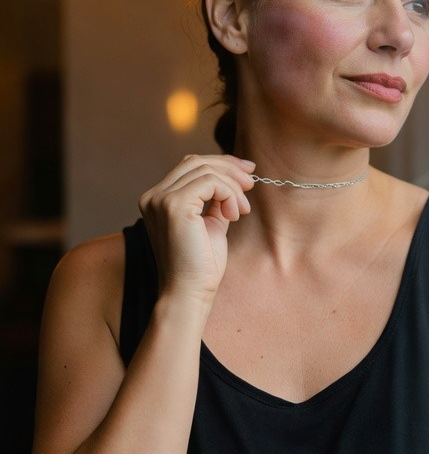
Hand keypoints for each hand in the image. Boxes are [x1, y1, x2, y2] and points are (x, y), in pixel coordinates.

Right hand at [138, 154, 255, 302]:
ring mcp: (161, 199)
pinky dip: (229, 194)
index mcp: (158, 200)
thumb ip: (216, 201)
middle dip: (229, 167)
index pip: (189, 166)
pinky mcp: (174, 205)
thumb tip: (236, 177)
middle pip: (196, 161)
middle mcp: (153, 196)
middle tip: (251, 182)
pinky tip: (234, 216)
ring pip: (205, 170)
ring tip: (243, 211)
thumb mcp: (211, 224)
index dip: (220, 164)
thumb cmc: (202, 265)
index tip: (247, 173)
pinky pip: (210, 182)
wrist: (191, 292)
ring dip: (233, 187)